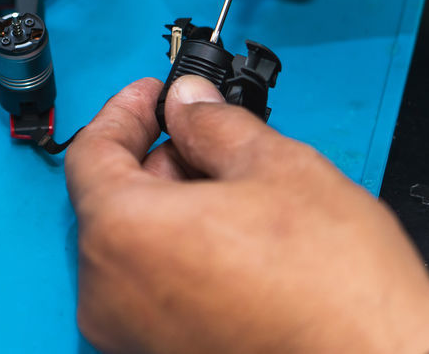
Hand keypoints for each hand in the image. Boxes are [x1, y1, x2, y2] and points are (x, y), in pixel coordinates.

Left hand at [64, 76, 428, 353]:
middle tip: (207, 139)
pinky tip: (236, 243)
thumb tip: (189, 104)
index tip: (153, 97)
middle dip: (157, 160)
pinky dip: (180, 255)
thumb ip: (215, 125)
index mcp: (121, 236)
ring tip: (238, 194)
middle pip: (109, 202)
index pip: (91, 153)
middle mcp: (110, 293)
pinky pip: (153, 289)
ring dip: (173, 209)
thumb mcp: (278, 169)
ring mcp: (133, 334)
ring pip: (133, 247)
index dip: (125, 113)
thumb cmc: (337, 295)